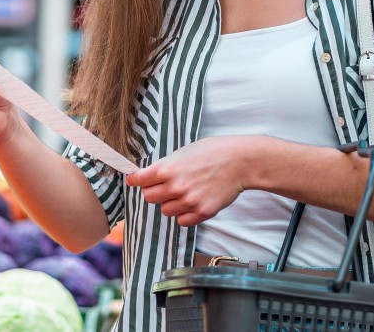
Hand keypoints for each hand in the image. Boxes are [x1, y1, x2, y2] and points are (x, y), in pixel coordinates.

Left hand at [125, 136, 252, 226]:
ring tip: (185, 192)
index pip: (139, 180)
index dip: (135, 180)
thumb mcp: (183, 152)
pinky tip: (193, 202)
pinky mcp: (202, 212)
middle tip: (165, 185)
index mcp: (167, 169)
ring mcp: (188, 201)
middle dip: (154, 191)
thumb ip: (165, 166)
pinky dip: (184, 214)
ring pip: (165, 211)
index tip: (134, 180)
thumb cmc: (212, 152)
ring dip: (171, 203)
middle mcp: (175, 187)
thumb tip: (149, 175)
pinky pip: (182, 221)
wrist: (239, 161)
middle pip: (149, 198)